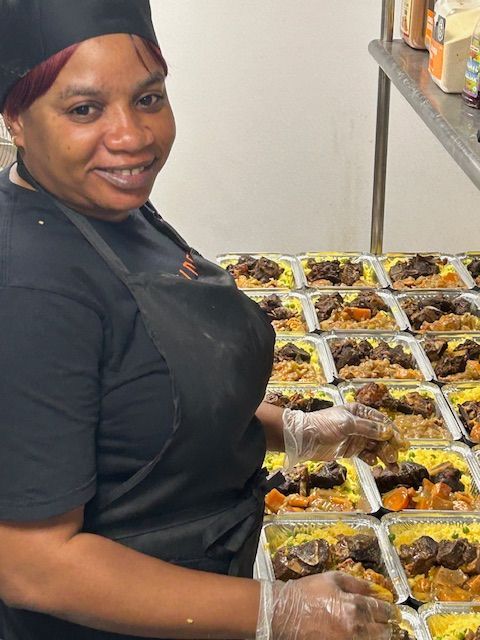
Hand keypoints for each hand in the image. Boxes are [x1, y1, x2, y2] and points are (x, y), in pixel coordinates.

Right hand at [256, 572, 396, 639]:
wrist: (284, 612)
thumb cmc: (307, 592)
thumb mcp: (332, 579)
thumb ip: (356, 583)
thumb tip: (375, 588)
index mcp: (353, 605)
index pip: (382, 611)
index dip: (390, 611)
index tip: (392, 612)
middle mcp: (354, 627)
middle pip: (383, 632)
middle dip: (386, 626)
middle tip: (385, 623)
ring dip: (377, 636)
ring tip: (376, 632)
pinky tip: (361, 636)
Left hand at [282, 402, 406, 466]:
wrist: (304, 439)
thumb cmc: (324, 425)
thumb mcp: (347, 424)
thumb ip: (367, 428)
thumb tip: (387, 432)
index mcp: (359, 412)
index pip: (381, 421)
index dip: (393, 431)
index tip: (402, 443)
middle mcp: (359, 424)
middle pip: (381, 435)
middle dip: (390, 446)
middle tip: (396, 457)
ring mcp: (355, 437)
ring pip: (375, 446)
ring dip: (384, 456)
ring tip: (392, 466)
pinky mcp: (350, 450)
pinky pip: (366, 455)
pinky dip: (372, 460)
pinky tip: (375, 465)